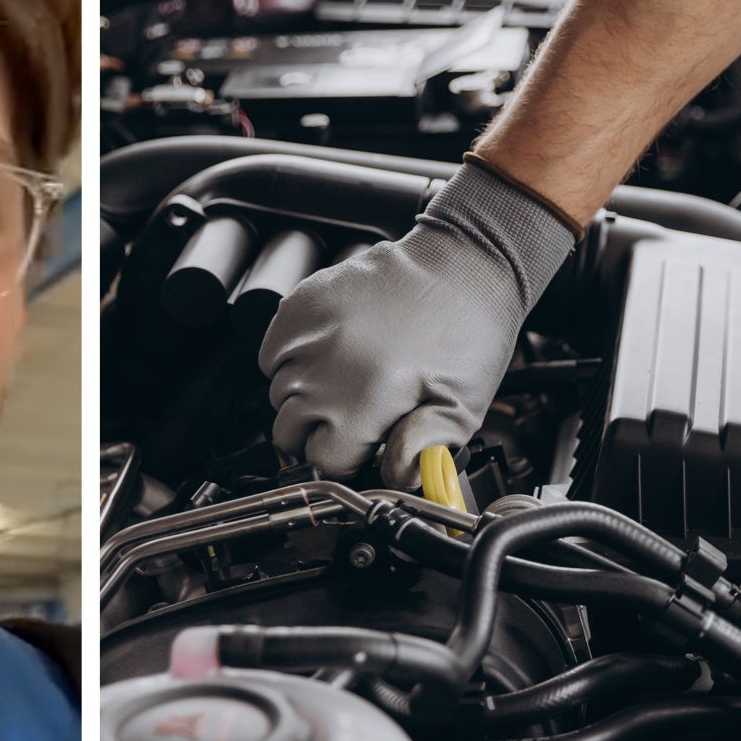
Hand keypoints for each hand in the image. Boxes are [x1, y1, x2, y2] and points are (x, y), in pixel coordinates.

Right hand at [260, 158, 575, 487]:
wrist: (465, 264)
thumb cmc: (470, 332)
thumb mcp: (463, 408)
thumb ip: (423, 451)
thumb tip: (394, 476)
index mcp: (366, 401)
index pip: (324, 459)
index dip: (347, 457)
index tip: (362, 444)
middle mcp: (328, 369)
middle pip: (290, 431)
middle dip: (320, 431)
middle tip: (355, 414)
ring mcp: (309, 333)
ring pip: (278, 393)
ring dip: (304, 395)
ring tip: (348, 377)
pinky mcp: (302, 303)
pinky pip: (270, 350)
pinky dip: (289, 357)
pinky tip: (328, 352)